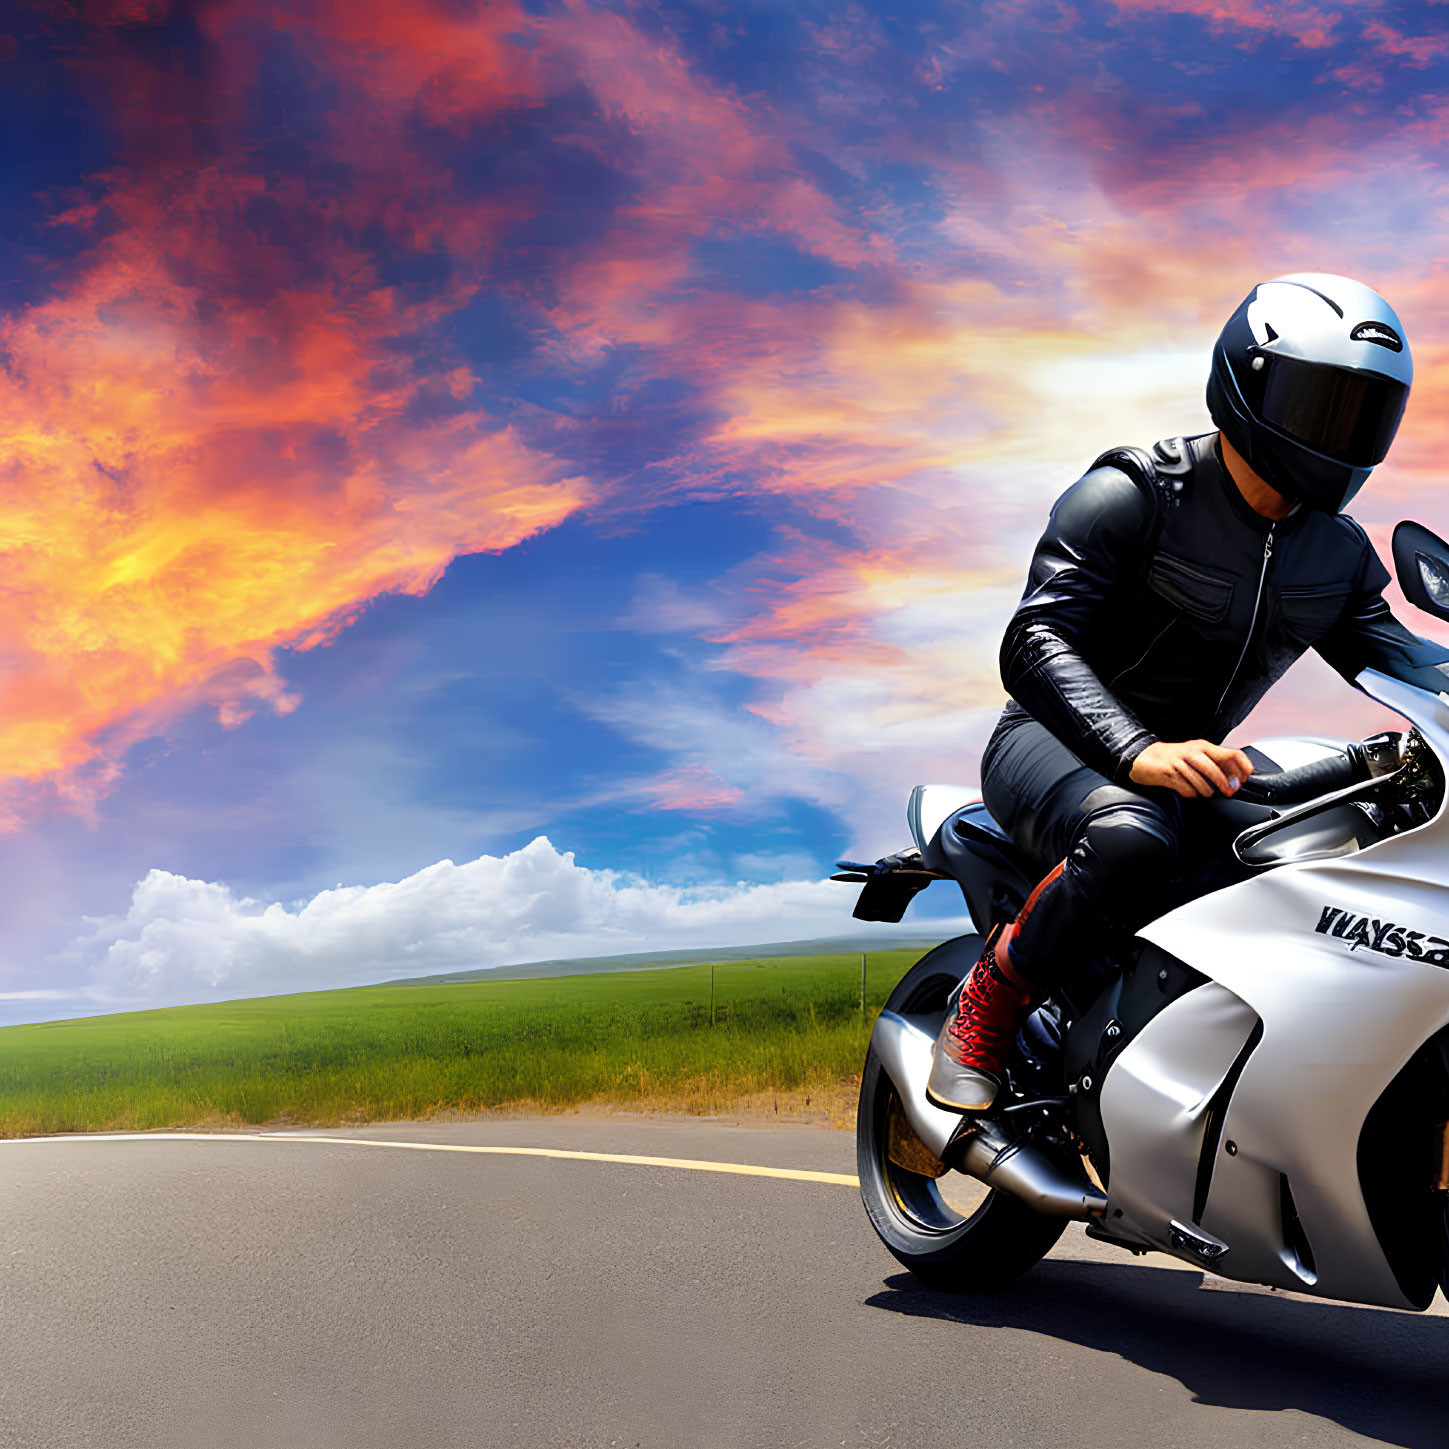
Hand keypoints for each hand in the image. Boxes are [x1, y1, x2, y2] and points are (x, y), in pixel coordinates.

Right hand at [1129, 740, 1254, 798]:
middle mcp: (1192, 753)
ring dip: (1206, 791)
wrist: (1145, 757)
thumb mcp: (1195, 754)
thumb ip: (1215, 762)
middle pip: (1216, 770)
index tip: (1245, 777)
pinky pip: (1187, 789)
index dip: (1242, 766)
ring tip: (1205, 792)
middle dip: (1224, 784)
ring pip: (1202, 782)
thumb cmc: (1173, 757)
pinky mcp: (1169, 774)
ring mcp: (1180, 763)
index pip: (1231, 754)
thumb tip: (1236, 775)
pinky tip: (1189, 790)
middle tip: (1229, 791)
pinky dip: (1191, 793)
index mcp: (1202, 747)